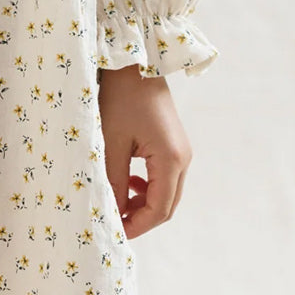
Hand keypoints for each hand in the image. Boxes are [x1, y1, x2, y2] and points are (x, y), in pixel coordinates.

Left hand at [97, 65, 192, 238]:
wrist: (134, 63)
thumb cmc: (120, 98)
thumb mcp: (112, 143)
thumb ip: (114, 181)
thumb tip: (113, 213)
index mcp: (171, 159)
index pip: (159, 210)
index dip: (137, 226)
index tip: (113, 231)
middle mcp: (182, 158)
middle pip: (167, 205)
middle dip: (141, 218)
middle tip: (113, 221)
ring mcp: (181, 151)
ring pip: (166, 192)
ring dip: (143, 203)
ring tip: (117, 199)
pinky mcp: (173, 144)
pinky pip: (164, 177)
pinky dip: (147, 187)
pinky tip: (128, 182)